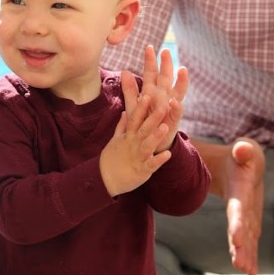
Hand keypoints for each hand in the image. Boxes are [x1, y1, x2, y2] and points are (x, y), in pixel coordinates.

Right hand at [99, 70, 171, 196]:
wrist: (105, 179)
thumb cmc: (112, 158)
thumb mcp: (116, 140)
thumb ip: (122, 126)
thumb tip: (125, 112)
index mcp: (128, 136)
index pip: (134, 119)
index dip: (141, 108)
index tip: (147, 95)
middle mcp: (132, 144)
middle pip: (143, 129)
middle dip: (153, 118)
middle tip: (163, 106)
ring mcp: (137, 157)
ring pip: (147, 145)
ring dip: (156, 137)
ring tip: (166, 128)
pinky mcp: (141, 170)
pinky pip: (151, 164)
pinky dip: (159, 160)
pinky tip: (168, 154)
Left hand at [137, 45, 187, 152]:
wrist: (151, 143)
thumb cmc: (143, 123)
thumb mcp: (134, 106)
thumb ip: (130, 90)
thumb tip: (124, 71)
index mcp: (151, 93)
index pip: (151, 74)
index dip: (150, 61)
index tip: (149, 47)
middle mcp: (163, 97)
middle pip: (166, 78)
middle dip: (166, 65)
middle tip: (166, 51)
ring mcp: (170, 108)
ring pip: (177, 92)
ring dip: (181, 81)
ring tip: (182, 70)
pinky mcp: (173, 121)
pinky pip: (176, 113)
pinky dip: (176, 107)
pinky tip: (175, 100)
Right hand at [223, 138, 264, 274]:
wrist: (234, 166)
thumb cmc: (243, 156)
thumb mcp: (244, 149)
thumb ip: (243, 150)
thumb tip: (242, 149)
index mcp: (239, 191)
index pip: (237, 209)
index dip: (236, 223)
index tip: (236, 239)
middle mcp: (238, 208)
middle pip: (238, 230)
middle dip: (239, 248)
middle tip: (240, 265)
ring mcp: (243, 218)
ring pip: (243, 240)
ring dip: (244, 255)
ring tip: (246, 270)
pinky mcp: (249, 223)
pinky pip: (250, 242)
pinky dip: (250, 255)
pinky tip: (251, 271)